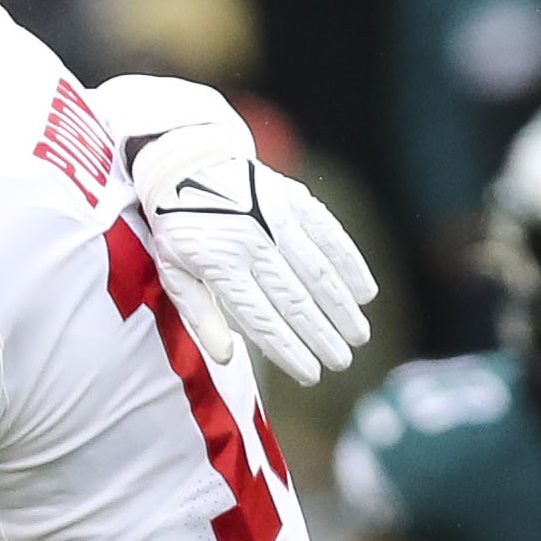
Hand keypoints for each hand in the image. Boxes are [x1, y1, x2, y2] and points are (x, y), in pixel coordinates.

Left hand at [127, 117, 377, 384]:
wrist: (188, 164)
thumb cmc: (182, 230)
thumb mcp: (174, 273)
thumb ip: (199, 316)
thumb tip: (226, 357)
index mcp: (220, 265)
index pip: (262, 319)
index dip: (290, 351)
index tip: (311, 375)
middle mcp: (252, 242)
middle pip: (296, 300)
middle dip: (323, 336)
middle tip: (342, 362)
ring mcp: (276, 218)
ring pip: (319, 272)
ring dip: (342, 308)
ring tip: (359, 336)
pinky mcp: (295, 200)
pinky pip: (331, 236)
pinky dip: (352, 265)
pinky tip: (366, 293)